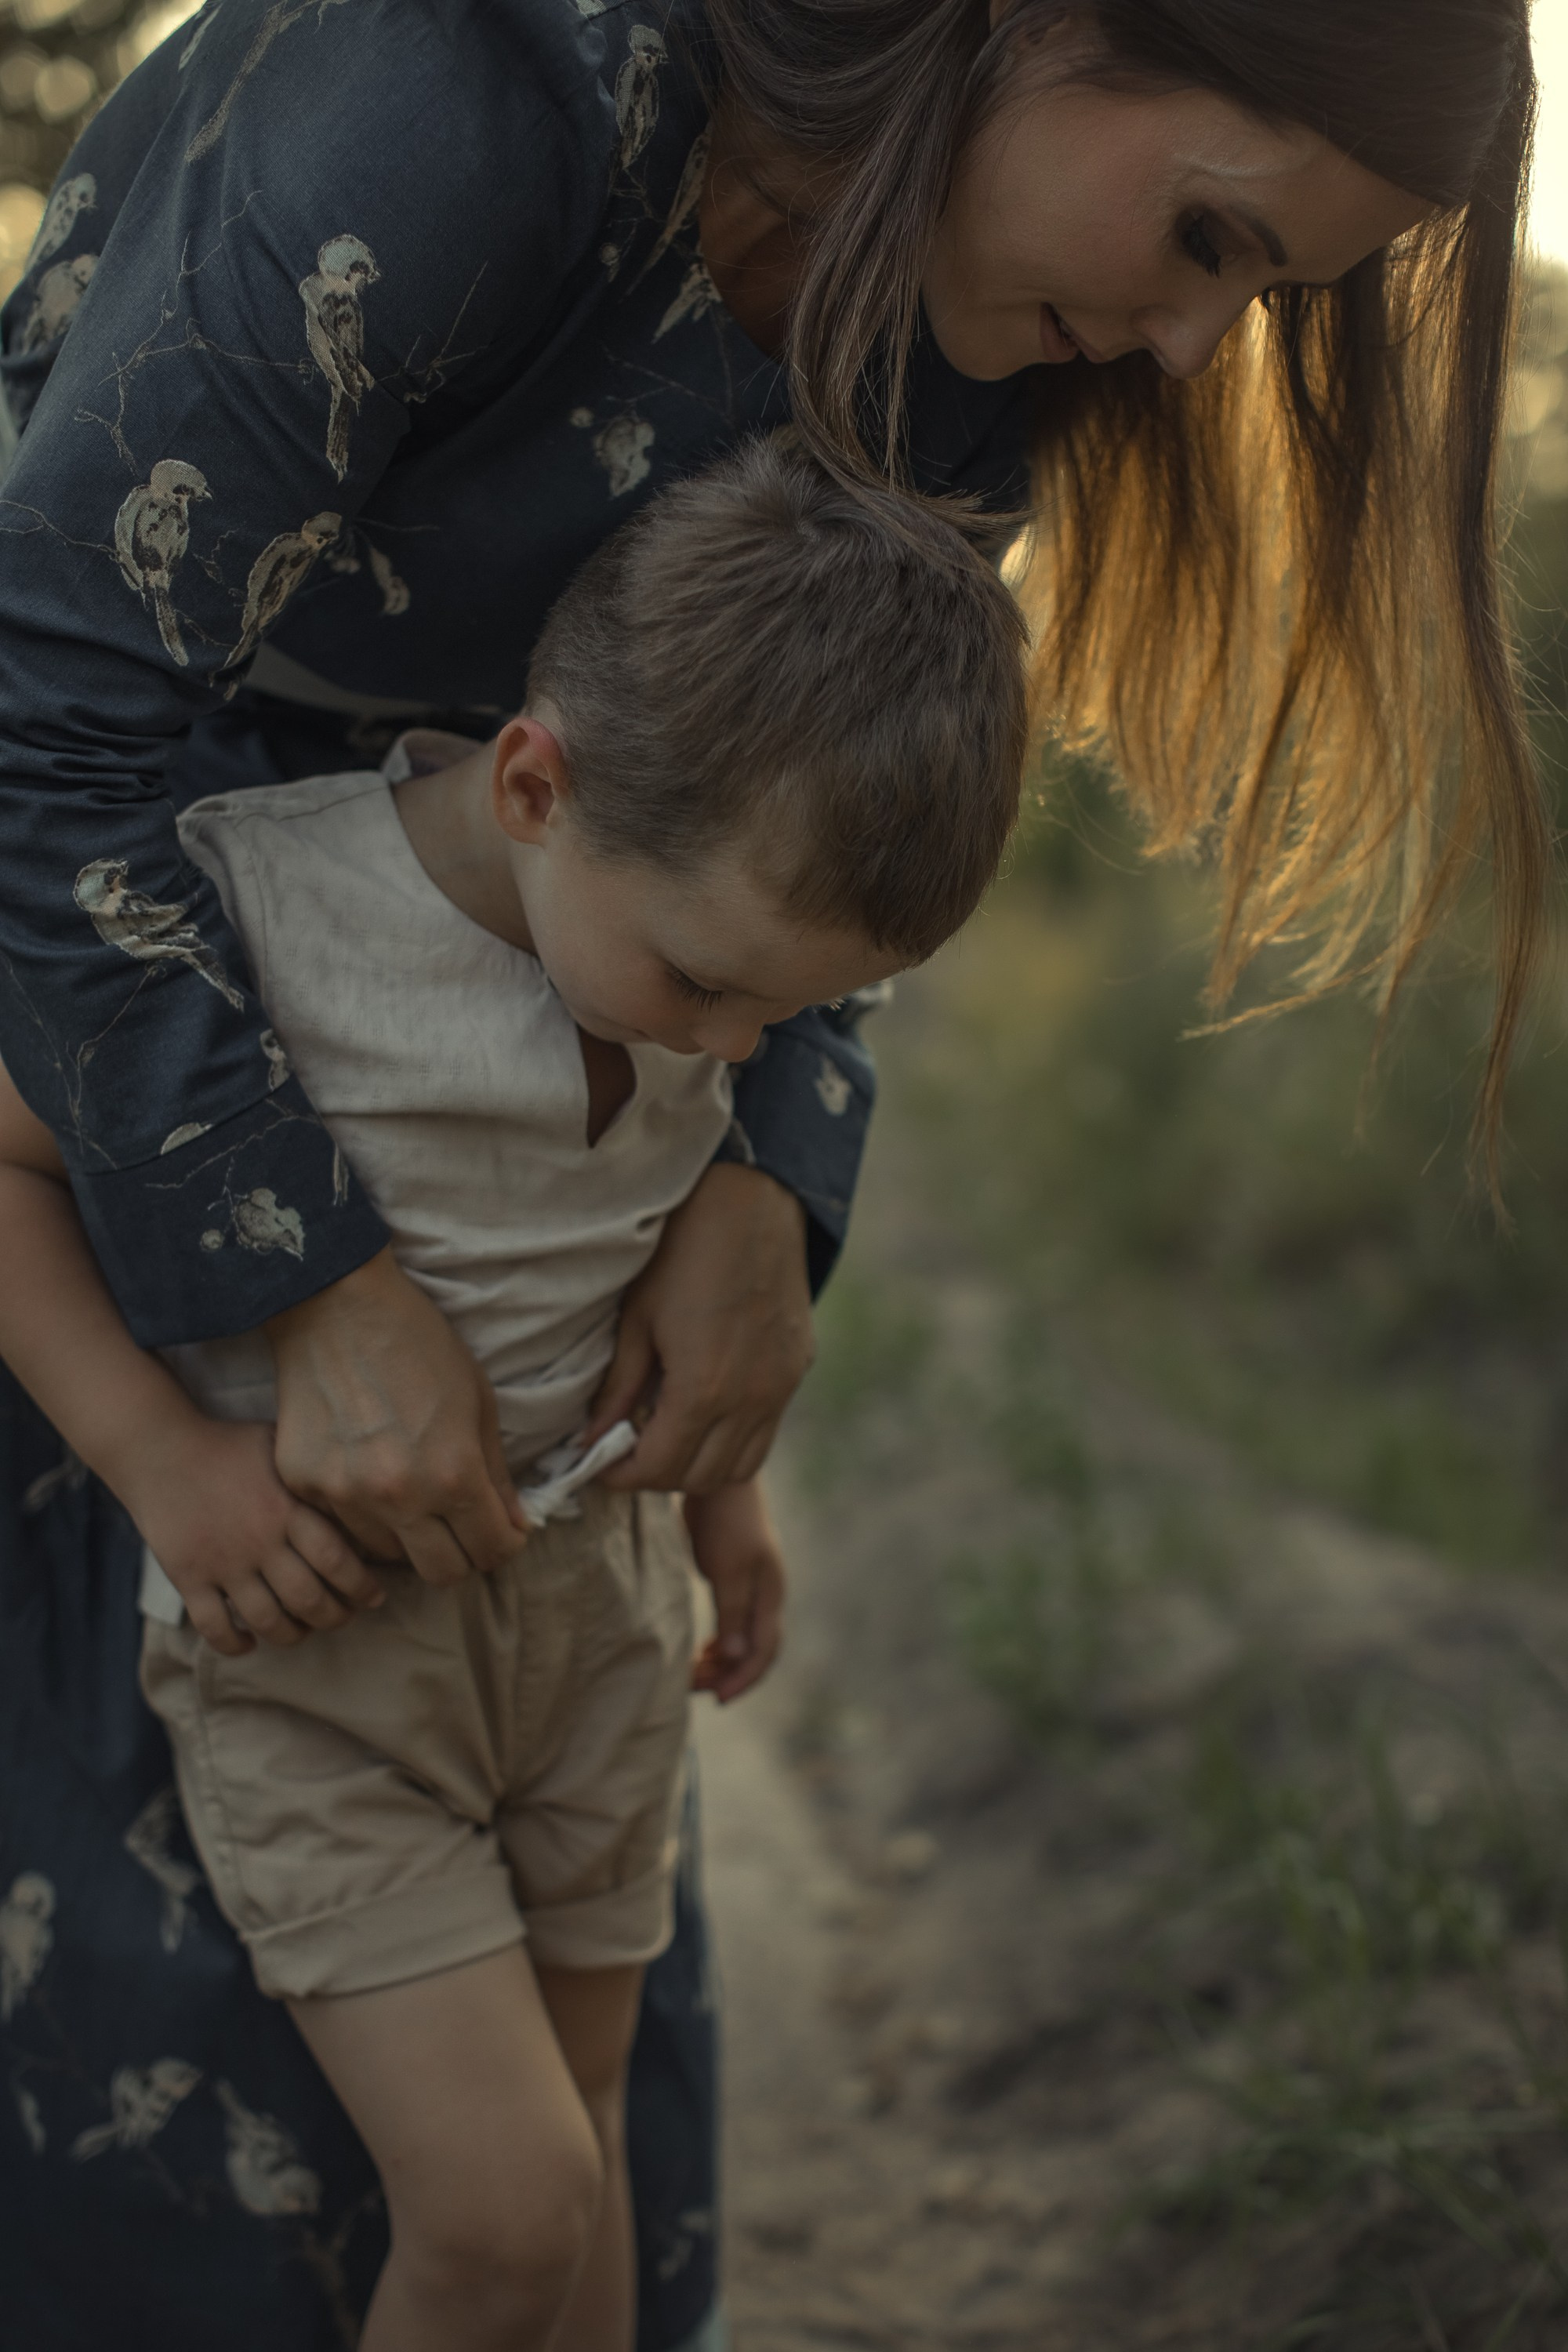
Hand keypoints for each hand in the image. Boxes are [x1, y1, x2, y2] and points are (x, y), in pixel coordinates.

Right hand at [121, 1416, 386, 1657]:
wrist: (159, 1448)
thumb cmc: (228, 1444)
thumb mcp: (281, 1445)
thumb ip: (314, 1475)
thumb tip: (358, 1490)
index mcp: (287, 1508)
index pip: (337, 1561)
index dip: (362, 1587)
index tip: (374, 1596)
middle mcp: (259, 1541)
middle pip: (309, 1599)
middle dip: (335, 1617)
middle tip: (343, 1616)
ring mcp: (223, 1563)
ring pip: (268, 1620)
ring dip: (293, 1635)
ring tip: (303, 1630)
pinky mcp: (189, 1577)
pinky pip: (215, 1627)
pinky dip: (236, 1644)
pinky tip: (250, 1642)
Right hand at [266, 1247, 527, 1583]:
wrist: (335, 1307)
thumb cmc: (419, 1344)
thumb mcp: (478, 1401)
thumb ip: (496, 1474)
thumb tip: (514, 1526)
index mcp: (453, 1474)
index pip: (491, 1551)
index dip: (504, 1544)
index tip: (502, 1531)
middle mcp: (400, 1497)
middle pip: (442, 1573)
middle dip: (462, 1555)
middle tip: (463, 1527)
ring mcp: (345, 1496)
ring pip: (389, 1557)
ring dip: (410, 1537)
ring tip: (412, 1495)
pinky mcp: (306, 1486)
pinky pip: (343, 1526)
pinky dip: (364, 1514)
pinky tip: (369, 1474)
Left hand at [590, 1163, 813, 1494]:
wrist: (752, 1202)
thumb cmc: (684, 1250)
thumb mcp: (637, 1318)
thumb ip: (617, 1388)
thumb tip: (590, 1440)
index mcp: (703, 1388)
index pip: (659, 1468)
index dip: (620, 1475)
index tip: (597, 1462)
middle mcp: (750, 1399)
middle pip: (698, 1477)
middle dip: (655, 1475)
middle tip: (625, 1451)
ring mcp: (780, 1388)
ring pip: (738, 1466)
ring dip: (697, 1466)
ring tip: (665, 1436)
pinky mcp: (796, 1371)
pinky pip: (764, 1433)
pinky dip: (731, 1442)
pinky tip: (703, 1411)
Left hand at [685, 1480, 785, 1703]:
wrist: (718, 1479)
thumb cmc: (725, 1521)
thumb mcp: (728, 1569)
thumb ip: (732, 1612)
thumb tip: (736, 1655)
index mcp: (770, 1594)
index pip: (764, 1650)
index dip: (743, 1678)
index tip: (717, 1698)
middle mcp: (766, 1594)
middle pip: (755, 1649)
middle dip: (729, 1674)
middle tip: (695, 1688)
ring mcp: (752, 1584)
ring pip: (742, 1637)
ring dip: (721, 1660)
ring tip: (693, 1673)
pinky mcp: (734, 1576)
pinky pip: (731, 1622)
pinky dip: (717, 1642)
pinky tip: (700, 1649)